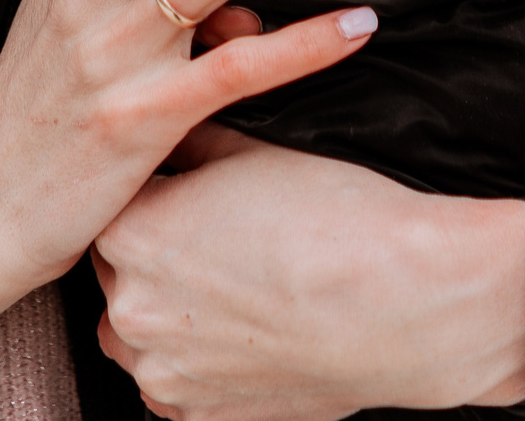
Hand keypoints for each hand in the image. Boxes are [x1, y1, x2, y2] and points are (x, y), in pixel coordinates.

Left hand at [92, 126, 524, 420]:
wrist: (407, 300)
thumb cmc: (338, 217)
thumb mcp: (254, 150)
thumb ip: (193, 142)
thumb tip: (173, 131)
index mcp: (133, 233)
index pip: (116, 203)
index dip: (157, 193)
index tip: (194, 194)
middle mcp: (131, 308)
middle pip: (120, 271)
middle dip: (158, 254)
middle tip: (222, 242)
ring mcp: (163, 370)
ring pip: (140, 333)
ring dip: (170, 313)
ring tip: (237, 289)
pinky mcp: (199, 415)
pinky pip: (172, 385)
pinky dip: (197, 363)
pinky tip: (245, 334)